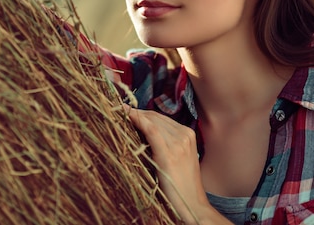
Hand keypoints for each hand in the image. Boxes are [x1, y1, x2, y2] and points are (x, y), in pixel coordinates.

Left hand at [125, 106, 227, 224]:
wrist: (191, 204)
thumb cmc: (181, 183)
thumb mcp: (177, 157)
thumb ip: (165, 142)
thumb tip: (143, 129)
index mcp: (188, 134)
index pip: (161, 118)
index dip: (143, 113)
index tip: (127, 109)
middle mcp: (184, 136)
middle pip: (156, 118)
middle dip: (138, 113)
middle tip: (121, 109)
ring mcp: (178, 144)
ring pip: (153, 122)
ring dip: (136, 116)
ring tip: (121, 112)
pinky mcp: (169, 154)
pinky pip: (152, 131)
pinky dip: (140, 121)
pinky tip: (130, 117)